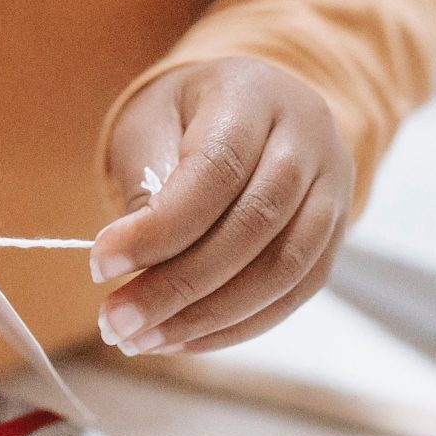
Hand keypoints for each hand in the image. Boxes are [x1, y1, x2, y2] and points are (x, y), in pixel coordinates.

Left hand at [92, 56, 353, 356]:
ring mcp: (332, 190)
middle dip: (178, 285)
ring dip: (207, 317)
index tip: (101, 265)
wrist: (251, 105)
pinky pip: (293, 294)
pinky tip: (182, 338)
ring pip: (282, 270)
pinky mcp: (335, 236)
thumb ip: (146, 184)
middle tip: (116, 322)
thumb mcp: (152, 123)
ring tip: (142, 340)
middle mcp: (308, 140)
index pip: (216, 170)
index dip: (160, 228)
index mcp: (255, 96)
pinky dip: (236, 326)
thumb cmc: (187, 115)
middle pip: (253, 226)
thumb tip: (133, 264)